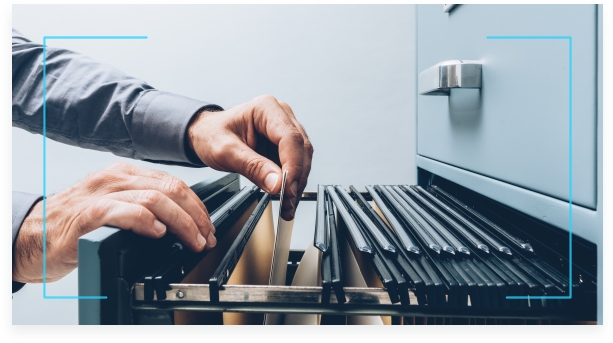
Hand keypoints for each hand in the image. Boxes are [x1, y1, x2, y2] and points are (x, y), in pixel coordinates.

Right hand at [12, 162, 215, 283]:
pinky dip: (147, 221)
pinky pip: (125, 211)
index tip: (207, 226)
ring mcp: (101, 194)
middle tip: (206, 236)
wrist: (32, 235)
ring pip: (155, 198)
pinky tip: (158, 233)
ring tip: (191, 240)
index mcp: (125, 174)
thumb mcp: (115, 207)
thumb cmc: (75, 225)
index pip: (174, 183)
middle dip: (196, 215)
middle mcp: (115, 178)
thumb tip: (180, 223)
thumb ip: (143, 207)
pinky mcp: (88, 214)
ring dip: (181, 222)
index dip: (197, 205)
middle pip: (171, 188)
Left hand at [188, 95, 313, 220]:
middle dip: (296, 179)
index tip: (287, 188)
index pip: (290, 138)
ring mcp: (285, 131)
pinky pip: (296, 166)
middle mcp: (281, 116)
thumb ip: (252, 166)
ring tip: (287, 204)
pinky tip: (286, 198)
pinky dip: (292, 184)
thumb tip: (277, 183)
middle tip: (287, 202)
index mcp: (266, 109)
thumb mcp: (225, 151)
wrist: (206, 135)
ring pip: (303, 159)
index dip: (293, 165)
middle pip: (301, 149)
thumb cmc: (212, 134)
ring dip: (297, 184)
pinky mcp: (285, 146)